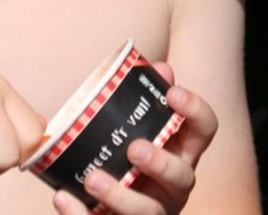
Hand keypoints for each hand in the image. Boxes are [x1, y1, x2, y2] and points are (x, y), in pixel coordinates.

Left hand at [51, 68, 216, 214]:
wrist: (108, 202)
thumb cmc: (127, 154)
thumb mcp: (140, 126)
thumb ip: (147, 97)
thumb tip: (159, 67)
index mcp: (182, 151)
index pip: (205, 129)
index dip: (195, 110)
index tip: (172, 93)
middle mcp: (174, 186)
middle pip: (182, 176)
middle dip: (160, 163)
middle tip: (133, 148)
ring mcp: (154, 211)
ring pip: (148, 212)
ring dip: (119, 196)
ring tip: (92, 179)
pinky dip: (81, 214)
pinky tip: (63, 197)